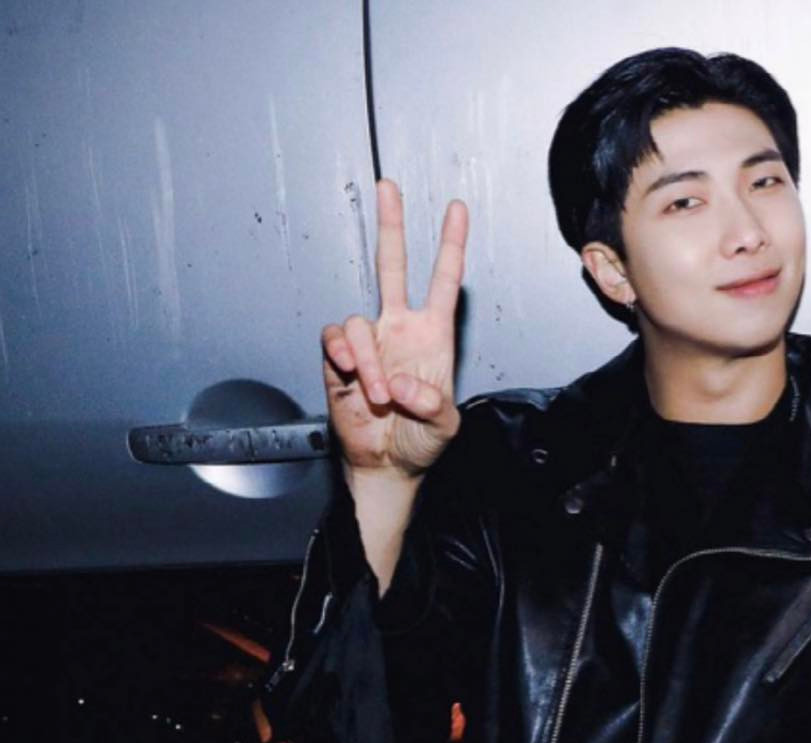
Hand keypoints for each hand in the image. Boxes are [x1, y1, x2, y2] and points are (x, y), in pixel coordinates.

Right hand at [321, 179, 468, 479]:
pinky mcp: (339, 361)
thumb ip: (432, 403)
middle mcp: (399, 330)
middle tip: (389, 188)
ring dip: (368, 360)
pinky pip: (335, 341)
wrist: (387, 466)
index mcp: (433, 336)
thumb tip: (403, 381)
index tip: (456, 209)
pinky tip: (350, 375)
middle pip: (392, 266)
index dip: (450, 245)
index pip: (442, 281)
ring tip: (381, 394)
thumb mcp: (443, 426)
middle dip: (391, 226)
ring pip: (358, 323)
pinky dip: (343, 356)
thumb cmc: (420, 443)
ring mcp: (369, 343)